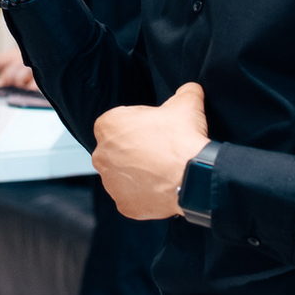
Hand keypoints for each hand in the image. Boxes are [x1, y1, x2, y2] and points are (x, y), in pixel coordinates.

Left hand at [91, 83, 209, 219]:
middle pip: (118, 149)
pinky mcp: (123, 205)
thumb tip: (191, 89)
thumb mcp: (186, 103)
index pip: (120, 122)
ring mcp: (111, 183)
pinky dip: (144, 194)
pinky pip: (132, 197)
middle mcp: (101, 155)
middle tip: (160, 150)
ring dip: (139, 173)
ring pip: (123, 175)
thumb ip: (184, 91)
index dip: (140, 124)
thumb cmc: (182, 139)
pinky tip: (161, 187)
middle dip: (136, 150)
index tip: (156, 130)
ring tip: (162, 170)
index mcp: (107, 125)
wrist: (192, 177)